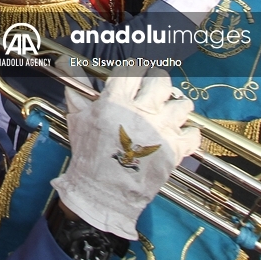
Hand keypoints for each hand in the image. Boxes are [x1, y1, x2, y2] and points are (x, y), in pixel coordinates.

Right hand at [50, 69, 199, 239]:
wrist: (103, 193)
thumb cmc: (88, 157)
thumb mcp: (77, 120)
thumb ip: (77, 91)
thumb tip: (67, 66)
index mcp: (116, 102)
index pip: (133, 70)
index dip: (135, 70)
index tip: (135, 74)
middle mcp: (142, 113)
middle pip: (162, 81)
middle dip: (158, 82)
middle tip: (153, 90)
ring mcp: (161, 131)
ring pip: (182, 104)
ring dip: (176, 106)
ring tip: (168, 111)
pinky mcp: (174, 150)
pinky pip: (193, 133)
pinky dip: (188, 133)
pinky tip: (177, 133)